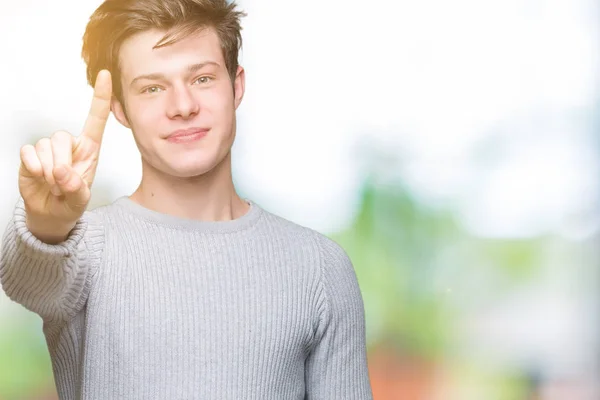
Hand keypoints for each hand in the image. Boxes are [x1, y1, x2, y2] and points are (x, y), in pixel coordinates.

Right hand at [18, 70, 111, 241]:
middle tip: (62, 184)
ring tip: (53, 184)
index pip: (96, 119)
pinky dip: (33, 168)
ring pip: (45, 146)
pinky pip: (28, 152)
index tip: (105, 75)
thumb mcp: (81, 201)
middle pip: (61, 137)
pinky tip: (38, 177)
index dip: (101, 97)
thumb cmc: (72, 201)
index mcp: (89, 149)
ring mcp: (48, 148)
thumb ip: (76, 189)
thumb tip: (63, 173)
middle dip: (61, 165)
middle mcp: (69, 144)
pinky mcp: (30, 154)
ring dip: (49, 171)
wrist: (51, 213)